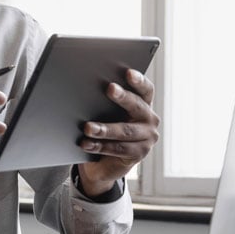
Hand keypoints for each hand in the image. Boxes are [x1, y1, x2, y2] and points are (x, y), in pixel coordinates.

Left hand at [77, 69, 160, 197]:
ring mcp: (147, 138)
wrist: (104, 161)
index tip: (128, 72)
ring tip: (87, 127)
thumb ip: (104, 101)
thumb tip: (85, 87)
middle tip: (109, 88)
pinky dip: (100, 146)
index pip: (145, 90)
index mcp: (144, 104)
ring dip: (104, 129)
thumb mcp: (106, 113)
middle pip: (137, 106)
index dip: (139, 81)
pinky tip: (86, 143)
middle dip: (122, 97)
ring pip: (125, 131)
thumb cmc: (104, 128)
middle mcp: (150, 119)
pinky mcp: (139, 154)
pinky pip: (118, 149)